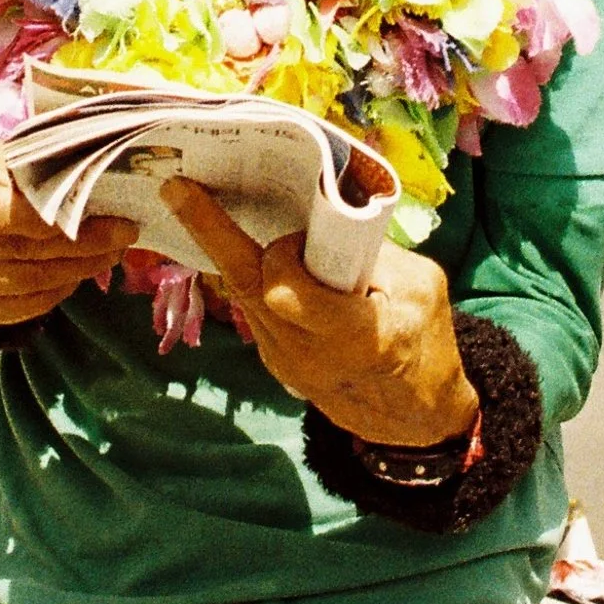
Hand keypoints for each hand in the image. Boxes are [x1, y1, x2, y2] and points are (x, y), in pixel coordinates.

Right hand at [0, 150, 134, 331]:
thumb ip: (34, 165)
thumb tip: (92, 176)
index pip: (2, 209)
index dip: (54, 217)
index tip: (102, 216)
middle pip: (22, 248)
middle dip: (81, 244)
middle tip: (121, 236)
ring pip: (27, 280)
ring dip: (77, 270)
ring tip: (109, 255)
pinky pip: (20, 307)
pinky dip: (55, 293)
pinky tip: (76, 276)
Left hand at [161, 180, 479, 446]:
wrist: (413, 415)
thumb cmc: (426, 341)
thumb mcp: (421, 288)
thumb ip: (375, 253)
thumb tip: (327, 213)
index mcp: (357, 333)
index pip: (289, 291)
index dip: (279, 254)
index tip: (280, 227)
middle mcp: (308, 351)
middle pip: (247, 286)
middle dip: (211, 232)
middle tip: (177, 188)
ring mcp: (285, 361)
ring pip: (244, 293)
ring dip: (231, 247)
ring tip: (206, 201)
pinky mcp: (274, 360)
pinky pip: (254, 306)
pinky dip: (251, 272)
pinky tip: (256, 247)